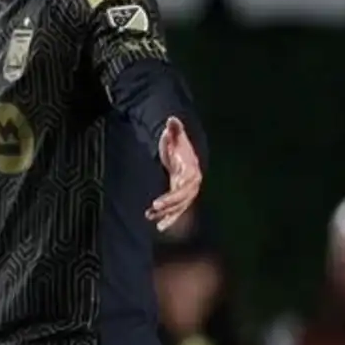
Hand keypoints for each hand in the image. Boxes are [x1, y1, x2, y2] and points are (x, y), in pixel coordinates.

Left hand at [147, 116, 201, 231]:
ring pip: (178, 207)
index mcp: (191, 172)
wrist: (182, 151)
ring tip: (152, 220)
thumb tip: (171, 119)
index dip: (170, 198)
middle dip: (168, 207)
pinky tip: (159, 225)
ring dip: (167, 215)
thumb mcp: (174, 136)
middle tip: (153, 210)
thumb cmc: (177, 143)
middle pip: (181, 200)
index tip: (156, 203)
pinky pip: (176, 209)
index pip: (182, 189)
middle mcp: (191, 184)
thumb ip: (174, 129)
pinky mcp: (181, 196)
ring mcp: (187, 191)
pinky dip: (169, 217)